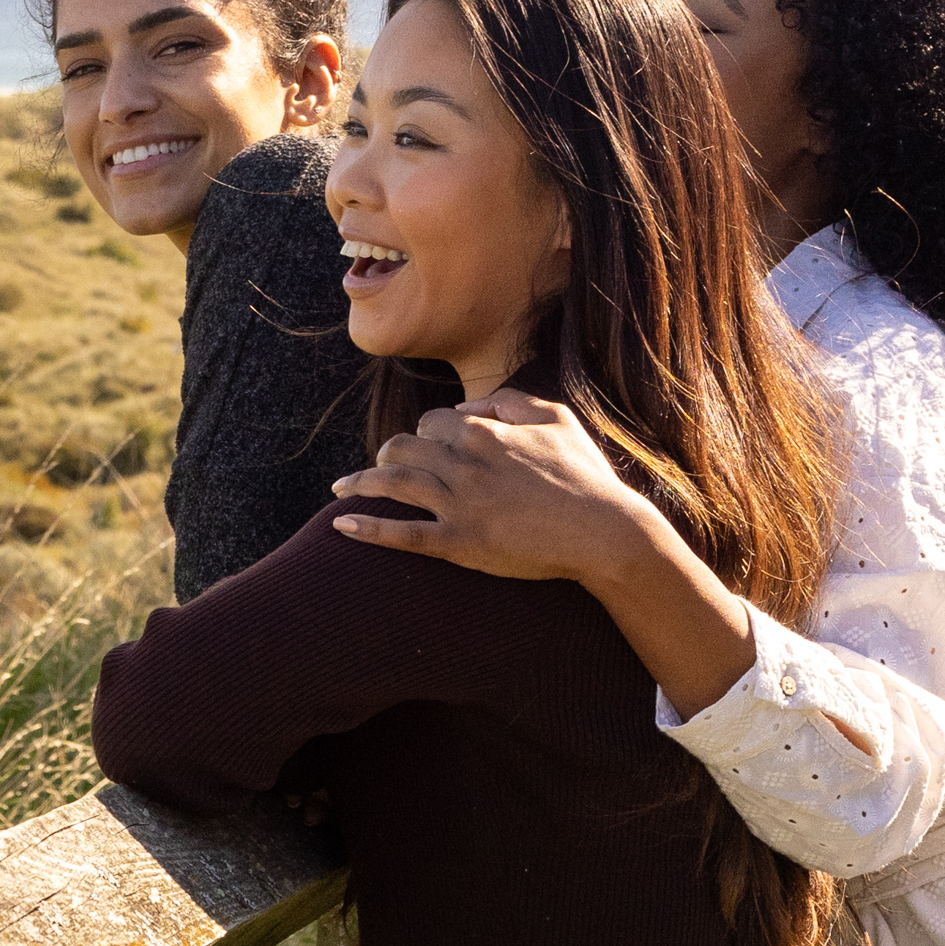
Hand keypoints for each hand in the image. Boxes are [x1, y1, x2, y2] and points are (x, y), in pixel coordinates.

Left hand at [325, 393, 671, 582]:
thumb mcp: (556, 419)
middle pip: (400, 449)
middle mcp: (464, 465)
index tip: (426, 445)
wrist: (604, 531)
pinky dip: (367, 529)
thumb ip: (508, 402)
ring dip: (360, 483)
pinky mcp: (459, 543)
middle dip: (386, 455)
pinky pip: (401, 534)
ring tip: (341, 488)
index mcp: (484, 433)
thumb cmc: (584, 475)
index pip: (430, 423)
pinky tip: (340, 527)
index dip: (424, 432)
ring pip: (391, 485)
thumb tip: (465, 409)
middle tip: (381, 465)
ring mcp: (459, 505)